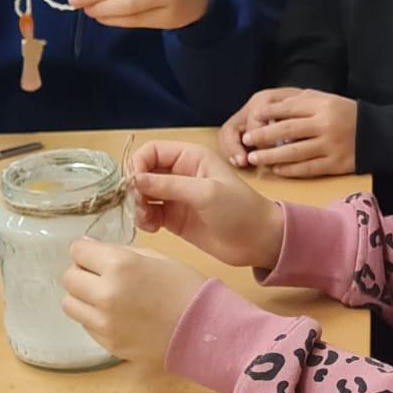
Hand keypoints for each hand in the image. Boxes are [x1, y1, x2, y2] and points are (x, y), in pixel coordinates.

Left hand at [62, 240, 204, 364]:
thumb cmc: (185, 287)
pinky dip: (95, 317)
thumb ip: (120, 252)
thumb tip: (89, 249)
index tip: (94, 255)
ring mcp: (104, 322)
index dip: (86, 251)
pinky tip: (117, 315)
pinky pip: (87, 325)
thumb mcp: (156, 257)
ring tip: (104, 297)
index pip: (77, 251)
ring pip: (70, 304)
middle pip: (69, 278)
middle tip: (99, 275)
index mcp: (120, 265)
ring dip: (82, 297)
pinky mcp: (108, 343)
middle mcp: (106, 293)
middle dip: (81, 273)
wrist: (204, 329)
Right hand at [131, 139, 283, 269]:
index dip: (138, 164)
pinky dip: (144, 219)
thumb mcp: (205, 193)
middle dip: (136, 188)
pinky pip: (149, 213)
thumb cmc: (238, 209)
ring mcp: (176, 196)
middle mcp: (180, 173)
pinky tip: (152, 228)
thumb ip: (169, 185)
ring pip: (143, 194)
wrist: (258, 241)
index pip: (152, 151)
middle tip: (141, 205)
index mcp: (190, 157)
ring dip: (138, 205)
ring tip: (148, 220)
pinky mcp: (174, 218)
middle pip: (143, 172)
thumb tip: (133, 180)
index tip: (135, 184)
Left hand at [231, 88, 357, 178]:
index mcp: (323, 105)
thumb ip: (302, 102)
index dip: (268, 114)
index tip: (252, 118)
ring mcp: (330, 146)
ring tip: (254, 158)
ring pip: (294, 153)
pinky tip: (276, 170)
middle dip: (263, 136)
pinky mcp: (335, 164)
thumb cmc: (347, 114)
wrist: (379, 135)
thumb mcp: (328, 100)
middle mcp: (325, 125)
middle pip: (287, 131)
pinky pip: (307, 169)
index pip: (289, 109)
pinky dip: (289, 170)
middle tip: (246, 140)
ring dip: (270, 156)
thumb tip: (272, 107)